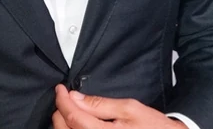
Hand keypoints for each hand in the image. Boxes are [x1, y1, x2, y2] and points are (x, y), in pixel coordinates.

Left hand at [53, 84, 184, 127]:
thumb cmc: (152, 127)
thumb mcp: (129, 109)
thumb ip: (100, 104)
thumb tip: (75, 97)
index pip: (73, 117)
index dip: (62, 101)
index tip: (60, 89)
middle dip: (60, 112)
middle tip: (65, 98)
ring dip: (63, 125)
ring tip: (69, 111)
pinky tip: (76, 125)